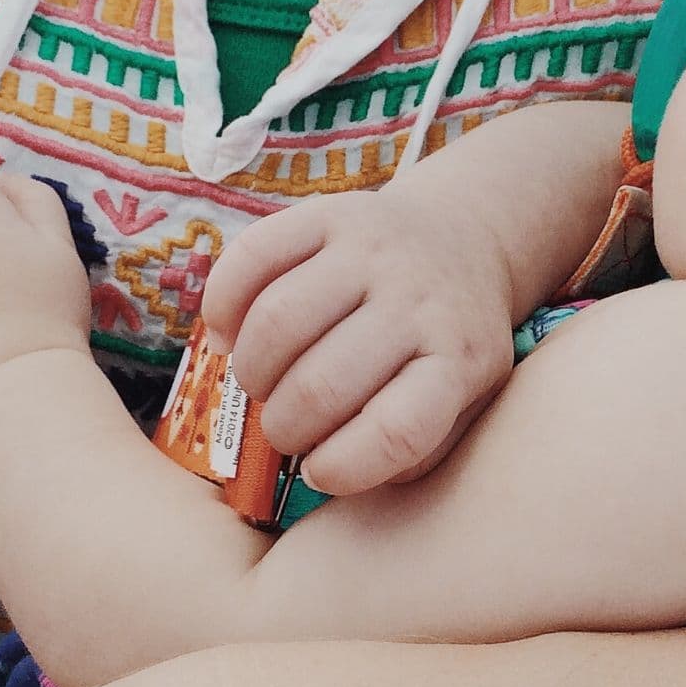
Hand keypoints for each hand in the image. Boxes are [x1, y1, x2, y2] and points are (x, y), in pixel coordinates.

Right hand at [198, 184, 517, 494]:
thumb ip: (413, 448)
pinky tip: (231, 335)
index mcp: (459, 359)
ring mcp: (373, 250)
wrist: (461, 244)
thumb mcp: (463, 401)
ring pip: (278, 321)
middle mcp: (419, 299)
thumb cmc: (449, 345)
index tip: (318, 473)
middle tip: (284, 431)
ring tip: (261, 385)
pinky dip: (222, 306)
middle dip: (284, 428)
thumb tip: (331, 469)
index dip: (343, 467)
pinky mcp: (330, 213)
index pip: (398, 430)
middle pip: (322, 383)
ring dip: (251, 373)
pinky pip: (252, 257)